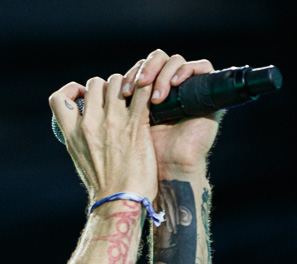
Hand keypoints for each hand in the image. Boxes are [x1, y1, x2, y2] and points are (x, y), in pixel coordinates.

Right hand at [49, 73, 157, 204]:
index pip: (59, 98)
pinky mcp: (136, 125)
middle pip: (94, 83)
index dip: (72, 90)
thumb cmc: (103, 186)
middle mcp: (89, 124)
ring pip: (117, 81)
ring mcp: (112, 123)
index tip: (83, 97)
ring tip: (136, 100)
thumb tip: (85, 126)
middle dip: (106, 87)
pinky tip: (153, 98)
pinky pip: (143, 92)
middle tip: (118, 99)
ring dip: (128, 86)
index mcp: (72, 134)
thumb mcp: (80, 159)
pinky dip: (149, 89)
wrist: (120, 202)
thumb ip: (80, 138)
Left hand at [121, 50, 221, 177]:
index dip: (130, 74)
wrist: (167, 171)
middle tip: (138, 87)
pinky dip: (186, 71)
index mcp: (148, 94)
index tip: (122, 92)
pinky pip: (200, 67)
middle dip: (145, 69)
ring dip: (162, 74)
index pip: (140, 67)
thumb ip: (110, 106)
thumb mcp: (120, 126)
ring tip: (156, 98)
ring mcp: (186, 89)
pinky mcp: (204, 93)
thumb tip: (92, 86)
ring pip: (174, 60)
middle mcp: (167, 88)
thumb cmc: (141, 156)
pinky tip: (174, 86)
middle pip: (156, 58)